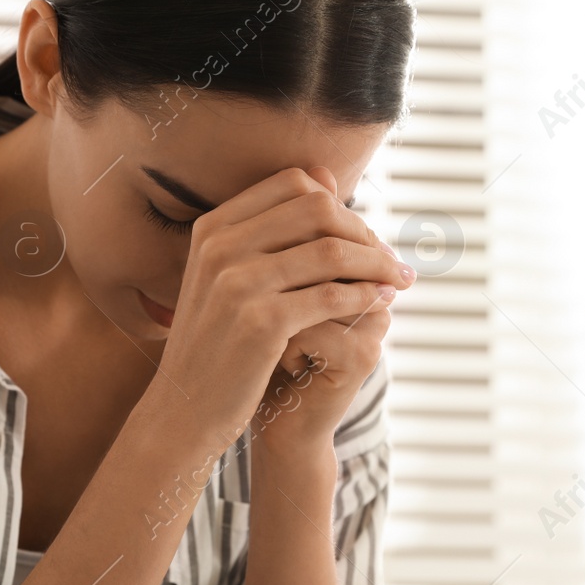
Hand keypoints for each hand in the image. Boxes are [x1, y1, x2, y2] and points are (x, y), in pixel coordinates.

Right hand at [152, 166, 411, 451]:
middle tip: (391, 259)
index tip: (364, 237)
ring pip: (331, 252)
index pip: (295, 185)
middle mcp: (221, 247)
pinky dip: (365, 296)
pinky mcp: (260, 323)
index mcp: (213, 227)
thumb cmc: (217, 343)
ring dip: (376, 264)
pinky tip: (381, 303)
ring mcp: (237, 283)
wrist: (184, 408)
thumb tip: (326, 176)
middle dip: (365, 233)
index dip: (340, 205)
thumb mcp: (229, 278)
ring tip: (399, 280)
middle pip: (318, 210)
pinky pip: (331, 296)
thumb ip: (272, 230)